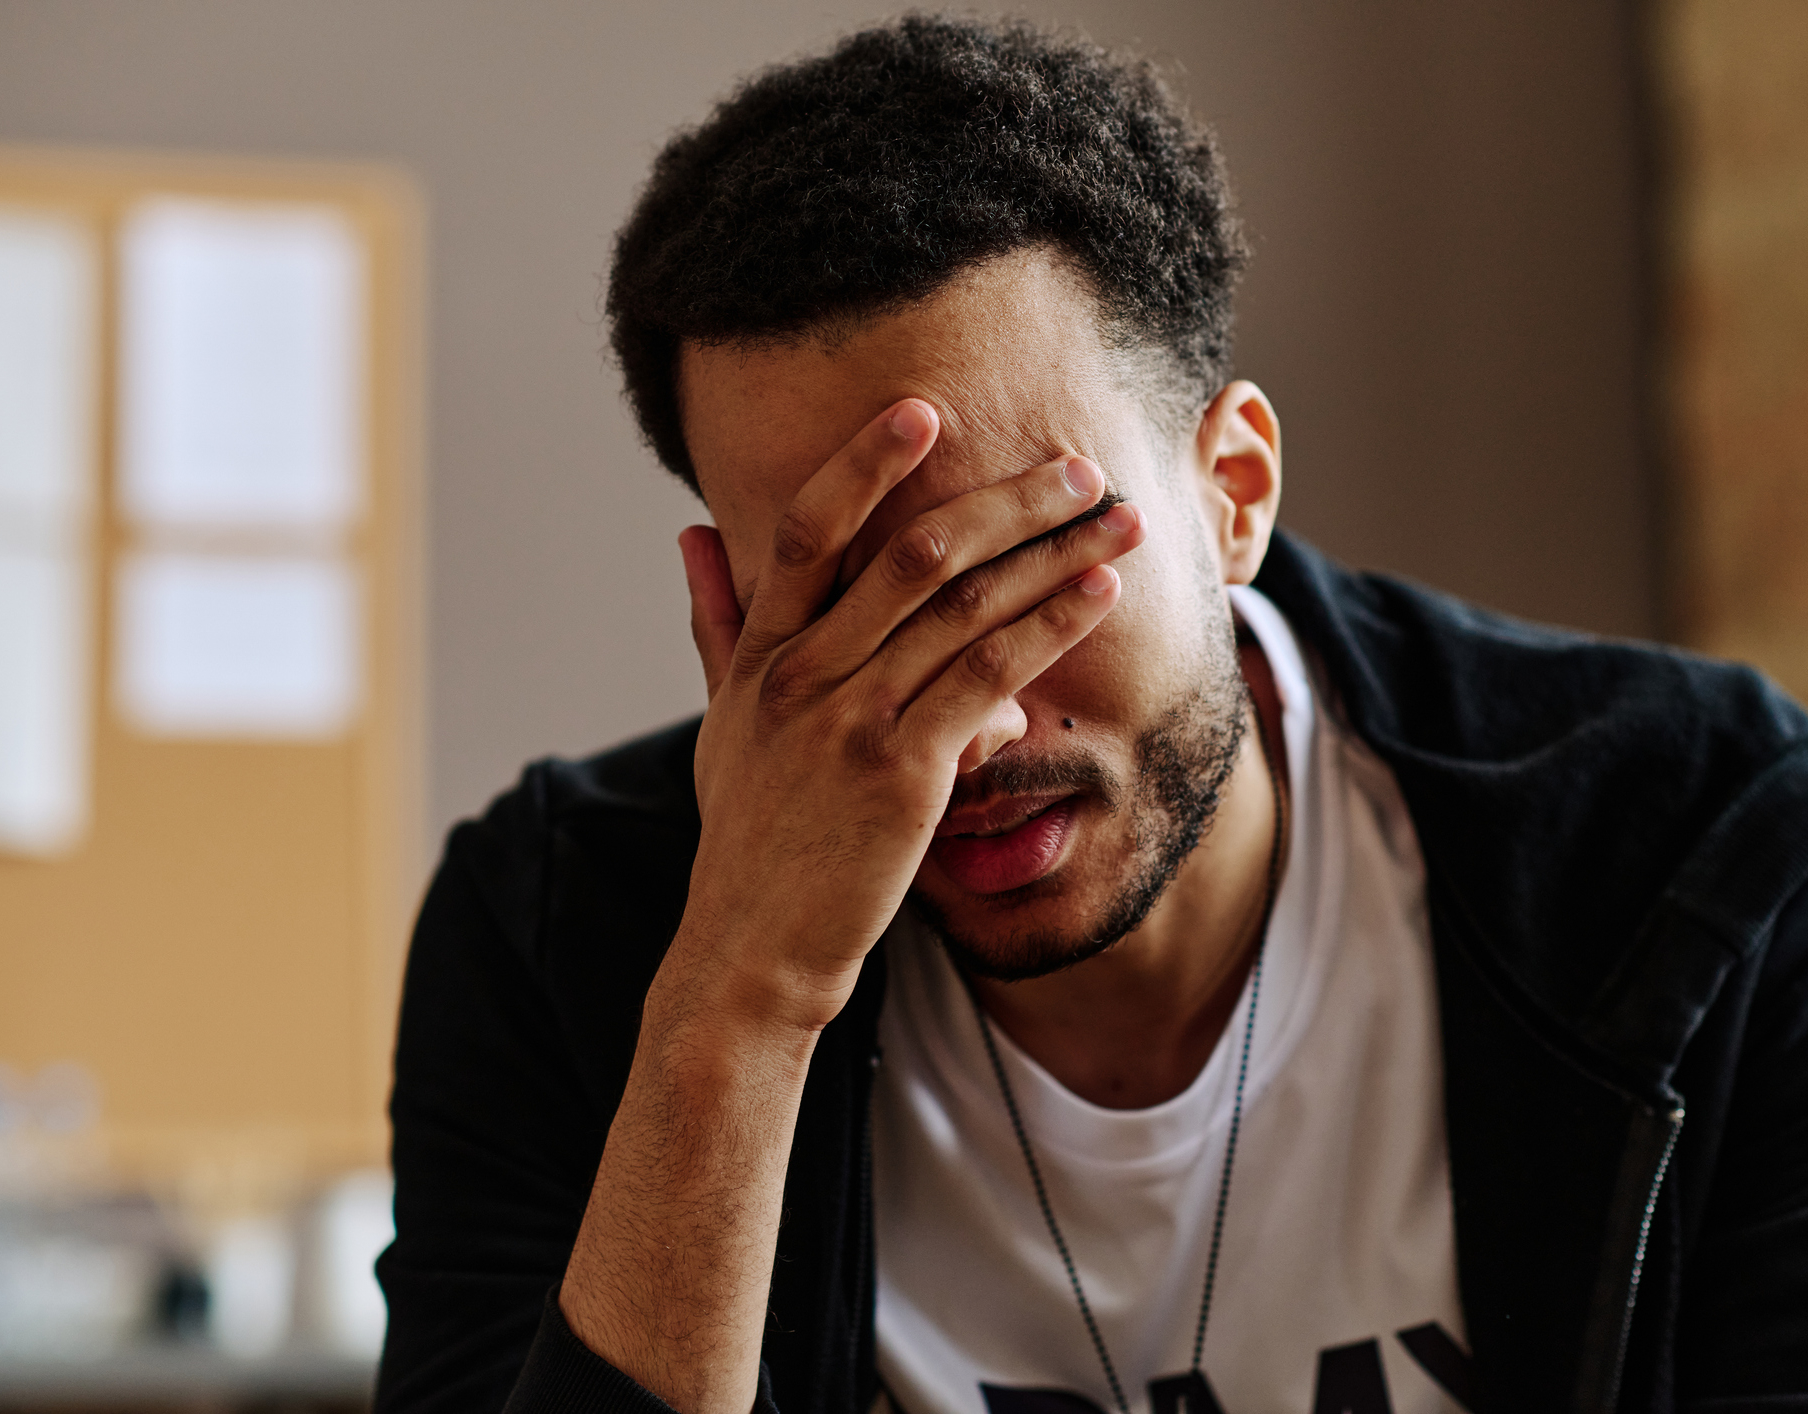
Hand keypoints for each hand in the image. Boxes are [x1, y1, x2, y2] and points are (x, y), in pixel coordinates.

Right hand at [671, 396, 1145, 1033]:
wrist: (751, 949)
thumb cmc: (750, 837)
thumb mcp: (719, 722)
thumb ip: (715, 624)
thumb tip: (690, 533)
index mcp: (762, 654)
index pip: (807, 531)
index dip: (864, 464)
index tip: (923, 410)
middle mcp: (803, 674)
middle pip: (913, 554)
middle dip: (1008, 502)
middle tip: (1078, 470)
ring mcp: (851, 720)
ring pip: (965, 607)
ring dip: (1055, 555)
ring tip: (1118, 522)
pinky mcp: (903, 773)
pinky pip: (990, 677)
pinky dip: (1051, 629)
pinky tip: (1099, 598)